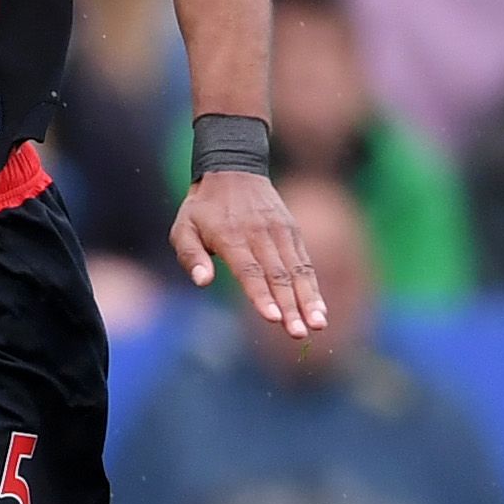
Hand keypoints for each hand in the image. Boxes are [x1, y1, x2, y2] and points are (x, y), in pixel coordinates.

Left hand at [171, 169, 325, 338]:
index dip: (261, 296)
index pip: (249, 271)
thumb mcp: (183, 228)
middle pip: (278, 276)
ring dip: (308, 300)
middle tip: (299, 333)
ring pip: (297, 271)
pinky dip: (313, 286)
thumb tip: (202, 282)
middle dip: (290, 307)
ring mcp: (280, 233)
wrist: (233, 170)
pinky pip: (305, 262)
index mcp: (231, 237)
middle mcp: (260, 235)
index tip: (273, 318)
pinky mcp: (293, 232)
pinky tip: (320, 308)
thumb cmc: (203, 208)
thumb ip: (190, 256)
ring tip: (318, 325)